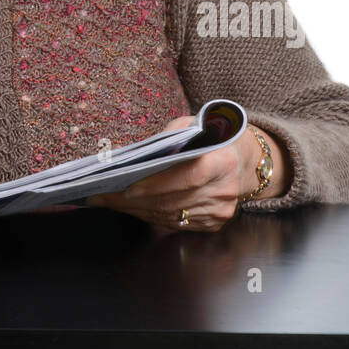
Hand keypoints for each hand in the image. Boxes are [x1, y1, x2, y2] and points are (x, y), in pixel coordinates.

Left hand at [85, 115, 262, 231]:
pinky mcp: (214, 224)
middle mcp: (225, 190)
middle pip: (174, 200)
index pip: (187, 177)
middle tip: (101, 195)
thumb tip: (136, 155)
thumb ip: (170, 137)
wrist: (246, 161)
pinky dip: (150, 216)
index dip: (156, 185)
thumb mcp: (195, 125)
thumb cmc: (213, 136)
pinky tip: (130, 208)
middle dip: (133, 200)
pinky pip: (176, 223)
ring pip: (171, 215)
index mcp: (223, 161)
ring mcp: (221, 211)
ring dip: (136, 210)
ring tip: (108, 201)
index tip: (127, 188)